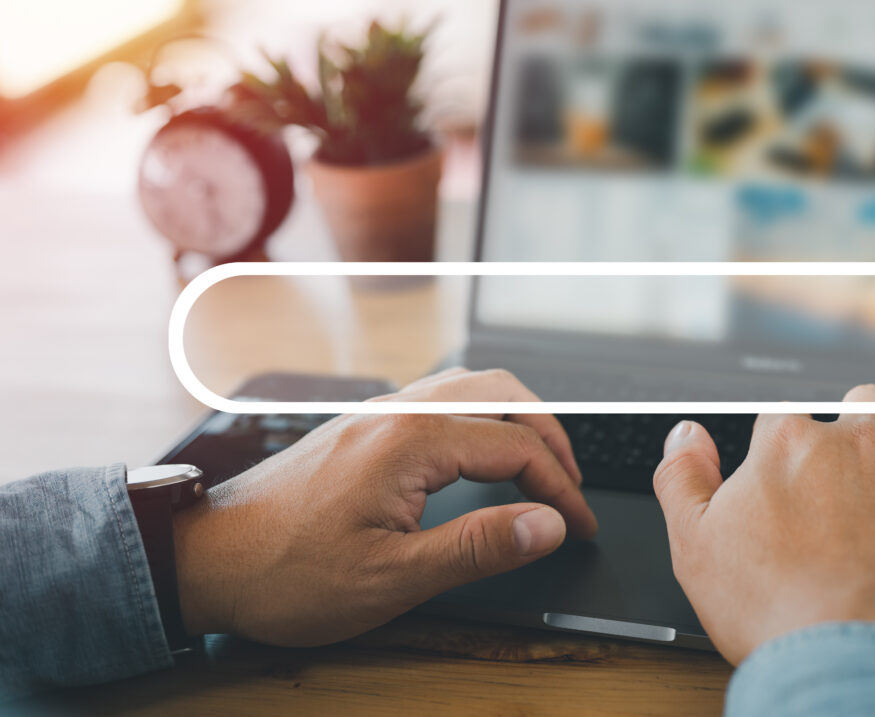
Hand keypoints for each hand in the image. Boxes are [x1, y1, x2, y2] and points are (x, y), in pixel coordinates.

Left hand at [172, 368, 595, 645]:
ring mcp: (377, 414)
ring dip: (516, 419)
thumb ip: (478, 547)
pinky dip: (481, 418)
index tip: (578, 527)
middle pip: (502, 393)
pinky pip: (440, 399)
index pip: (516, 447)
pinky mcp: (362, 427)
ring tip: (539, 464)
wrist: (206, 557)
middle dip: (550, 435)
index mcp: (412, 441)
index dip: (559, 489)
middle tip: (572, 485)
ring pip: (470, 387)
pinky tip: (479, 453)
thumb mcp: (392, 577)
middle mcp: (397, 412)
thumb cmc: (287, 572)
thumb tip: (548, 524)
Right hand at [653, 384, 874, 663]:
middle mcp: (859, 441)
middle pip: (867, 398)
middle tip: (862, 455)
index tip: (794, 466)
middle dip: (865, 418)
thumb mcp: (695, 547)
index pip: (789, 415)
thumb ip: (683, 480)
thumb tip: (684, 436)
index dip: (790, 441)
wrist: (854, 656)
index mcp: (790, 444)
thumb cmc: (774, 609)